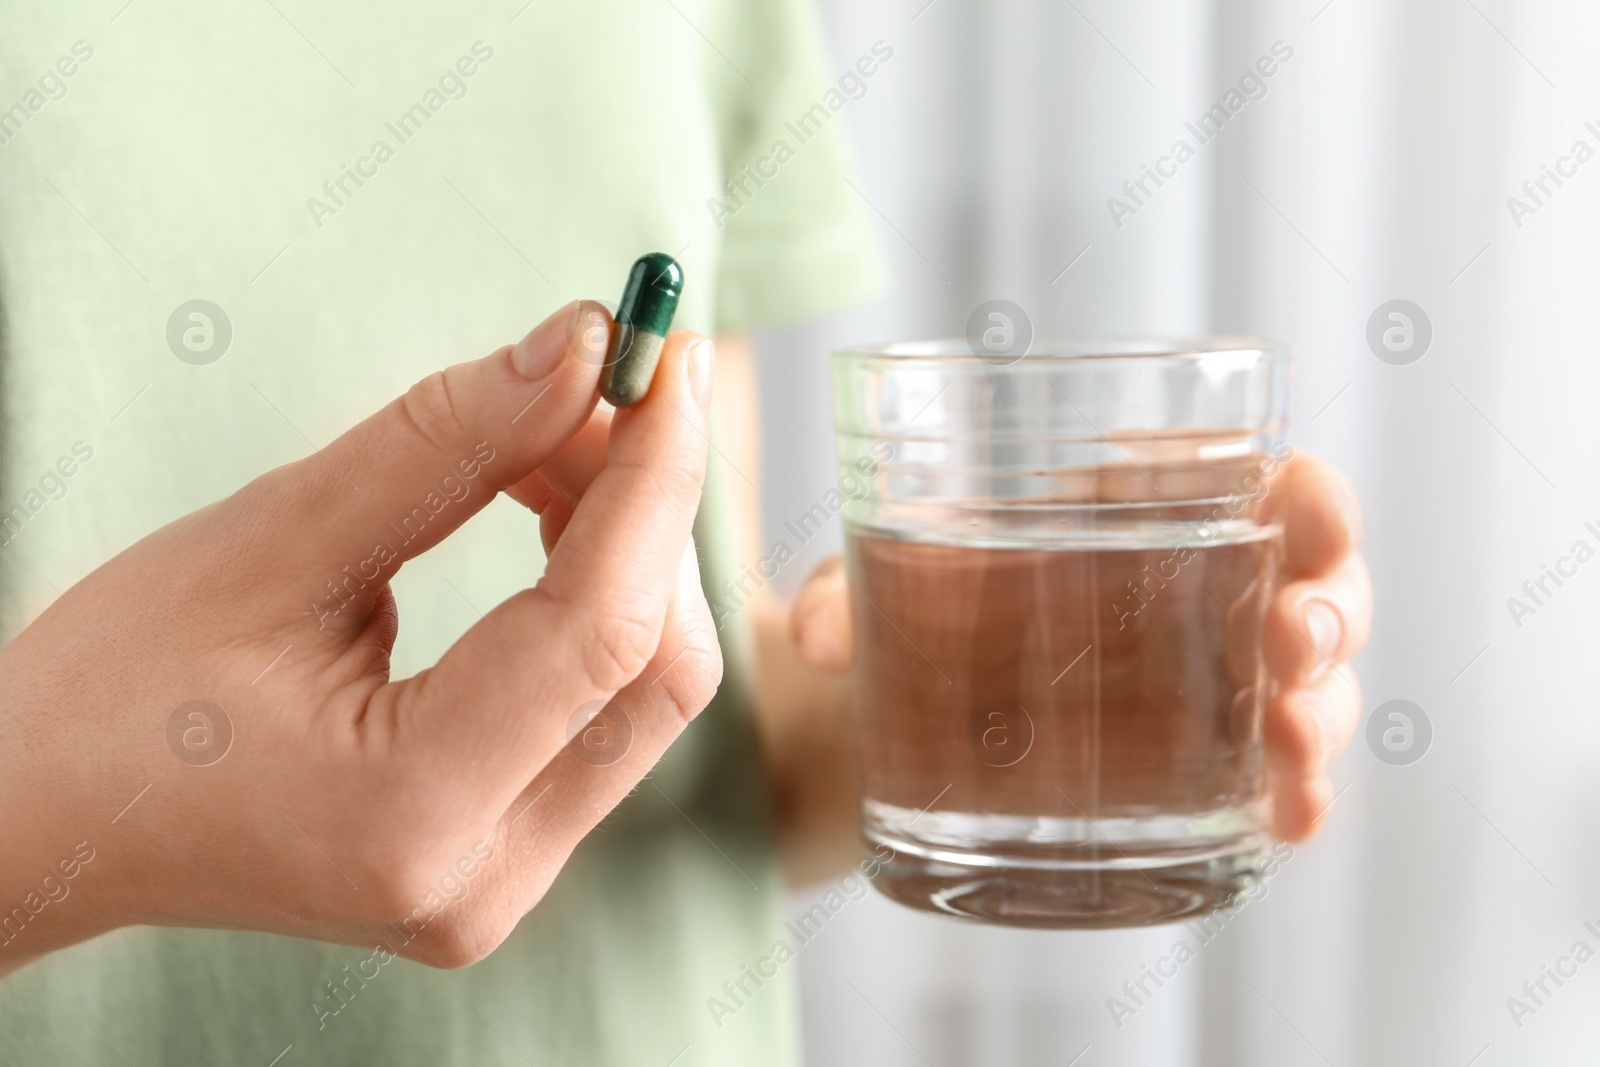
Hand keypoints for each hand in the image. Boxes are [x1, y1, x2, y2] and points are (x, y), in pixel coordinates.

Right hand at [0, 302, 719, 971]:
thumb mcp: (271, 541)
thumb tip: (582, 348)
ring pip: (644, 690)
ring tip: (546, 439)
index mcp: (409, 815)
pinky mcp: (501, 857)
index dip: (652, 476)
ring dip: (627, 548)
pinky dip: (596, 600)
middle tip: (596, 383)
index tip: (665, 355)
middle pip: (655, 669)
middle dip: (647, 508)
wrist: (40, 817)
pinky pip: (602, 713)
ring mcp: (500, 884)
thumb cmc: (112, 689)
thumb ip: (446, 443)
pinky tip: (547, 511)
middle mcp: (482, 879)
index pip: (602, 628)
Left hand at [788, 450, 1369, 841]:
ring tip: (1291, 742)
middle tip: (1290, 639)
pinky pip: (1267, 782)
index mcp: (1148, 512)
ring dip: (1322, 712)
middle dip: (1329, 611)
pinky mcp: (1193, 775)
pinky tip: (1294, 815)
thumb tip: (813, 636)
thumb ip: (843, 591)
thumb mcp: (869, 585)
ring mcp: (1208, 690)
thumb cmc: (911, 613)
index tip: (1310, 512)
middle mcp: (1201, 596)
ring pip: (1310, 690)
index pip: (1266, 485)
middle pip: (1316, 589)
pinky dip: (1296, 798)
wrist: (884, 723)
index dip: (1311, 497)